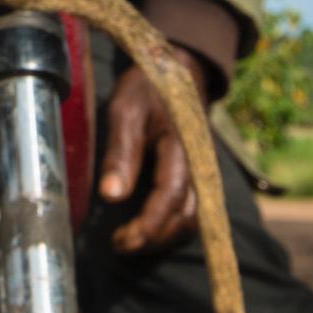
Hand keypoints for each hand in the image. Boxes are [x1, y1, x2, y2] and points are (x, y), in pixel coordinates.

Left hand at [98, 48, 208, 254]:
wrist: (178, 67)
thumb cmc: (148, 88)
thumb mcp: (125, 110)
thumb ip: (121, 153)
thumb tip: (111, 196)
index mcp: (183, 147)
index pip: (171, 197)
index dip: (148, 226)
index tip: (121, 241)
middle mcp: (199, 164)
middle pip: (187, 216)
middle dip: (155, 237)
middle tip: (120, 244)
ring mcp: (202, 169)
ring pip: (193, 216)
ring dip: (164, 235)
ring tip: (130, 240)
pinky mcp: (197, 173)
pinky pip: (192, 208)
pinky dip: (171, 224)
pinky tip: (147, 226)